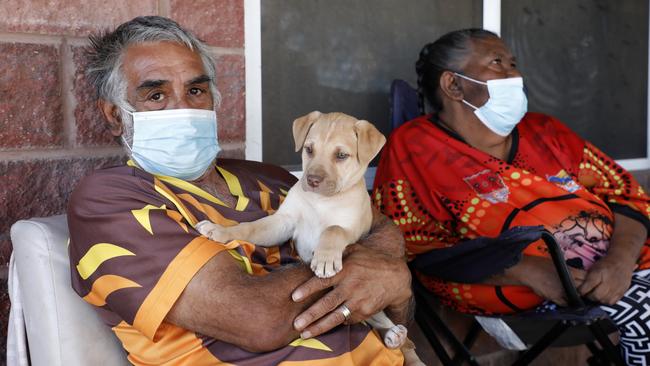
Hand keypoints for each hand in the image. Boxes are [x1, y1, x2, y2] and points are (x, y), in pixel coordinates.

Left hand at [291, 245, 411, 338]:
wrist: (396, 277)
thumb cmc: (372, 261)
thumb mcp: (355, 250)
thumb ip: (336, 252)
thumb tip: (315, 253)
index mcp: (345, 271)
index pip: (322, 280)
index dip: (307, 289)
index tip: (294, 296)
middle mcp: (350, 287)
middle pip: (326, 304)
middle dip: (310, 315)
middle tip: (295, 324)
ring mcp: (358, 301)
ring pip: (335, 317)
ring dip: (319, 327)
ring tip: (305, 334)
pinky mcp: (365, 312)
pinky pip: (347, 320)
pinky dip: (337, 323)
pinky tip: (326, 326)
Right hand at [517, 256, 586, 306]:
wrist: (528, 270)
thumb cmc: (540, 264)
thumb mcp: (558, 264)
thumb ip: (569, 271)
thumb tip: (577, 276)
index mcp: (570, 271)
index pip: (586, 278)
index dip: (587, 281)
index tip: (586, 283)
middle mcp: (568, 281)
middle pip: (582, 288)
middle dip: (582, 290)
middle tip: (579, 290)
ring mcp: (562, 290)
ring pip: (575, 297)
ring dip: (575, 297)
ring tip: (570, 294)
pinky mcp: (555, 297)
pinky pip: (565, 303)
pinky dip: (565, 302)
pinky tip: (563, 298)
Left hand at [578, 254, 634, 304]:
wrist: (621, 261)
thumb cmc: (605, 264)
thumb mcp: (593, 267)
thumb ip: (586, 278)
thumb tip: (577, 287)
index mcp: (599, 273)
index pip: (588, 286)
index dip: (581, 291)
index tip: (579, 291)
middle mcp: (608, 281)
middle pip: (596, 295)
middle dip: (589, 296)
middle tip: (587, 294)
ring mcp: (616, 287)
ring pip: (603, 300)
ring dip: (597, 299)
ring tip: (595, 295)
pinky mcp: (622, 292)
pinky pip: (611, 302)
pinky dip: (606, 301)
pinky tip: (604, 296)